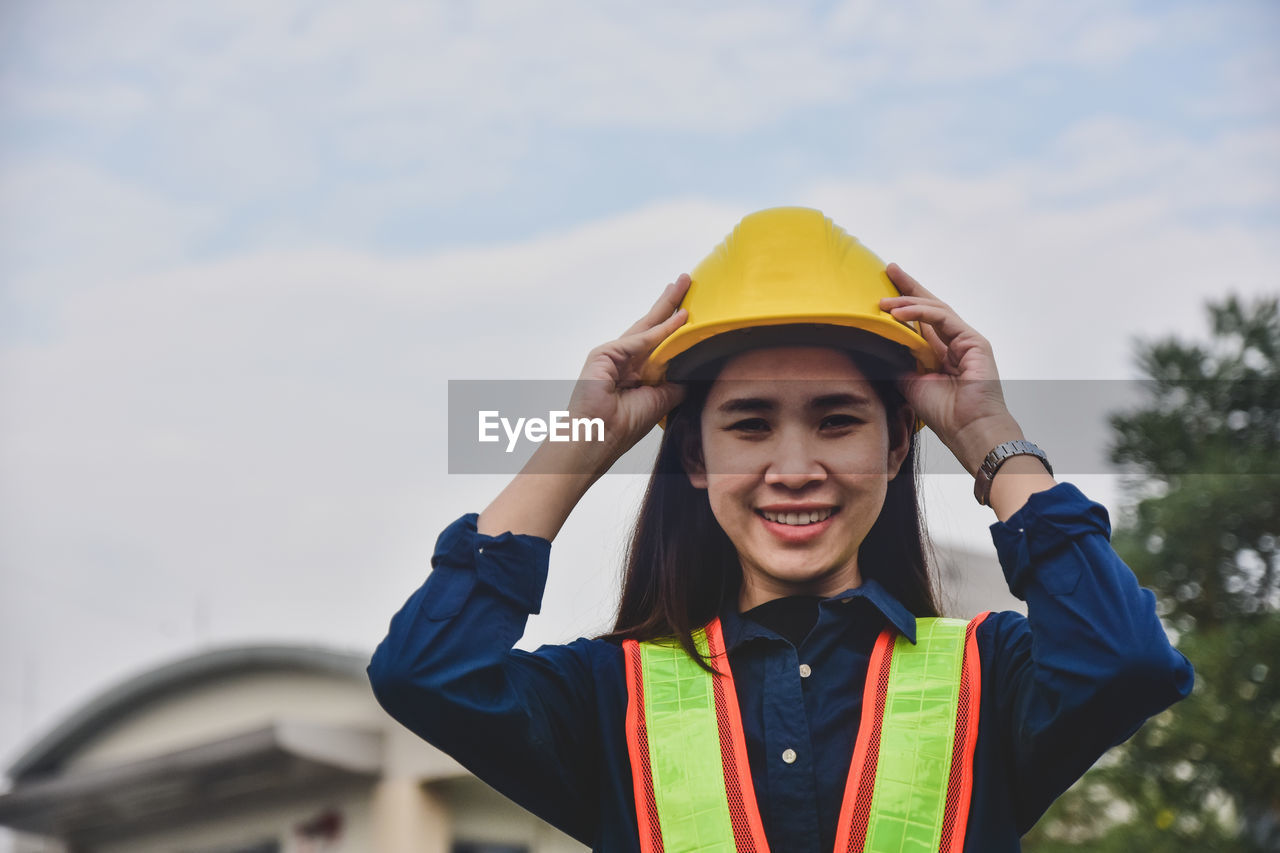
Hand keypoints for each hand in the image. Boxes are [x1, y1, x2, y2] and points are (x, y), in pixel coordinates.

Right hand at [560, 273, 691, 473]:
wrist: (597, 439)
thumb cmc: (623, 427)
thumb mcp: (660, 401)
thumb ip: (676, 383)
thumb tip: (695, 368)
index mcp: (634, 372)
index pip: (657, 342)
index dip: (673, 325)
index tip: (690, 310)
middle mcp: (623, 360)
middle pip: (650, 325)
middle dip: (669, 303)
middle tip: (686, 279)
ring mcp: (611, 355)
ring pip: (645, 327)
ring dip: (666, 306)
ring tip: (684, 285)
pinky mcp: (603, 354)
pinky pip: (638, 340)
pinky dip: (660, 332)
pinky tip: (680, 319)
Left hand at [879, 263, 1023, 474]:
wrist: (968, 431)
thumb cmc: (944, 415)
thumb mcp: (910, 383)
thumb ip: (898, 361)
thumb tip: (876, 345)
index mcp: (941, 353)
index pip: (920, 320)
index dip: (903, 303)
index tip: (882, 289)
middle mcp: (955, 342)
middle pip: (929, 306)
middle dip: (908, 287)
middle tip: (889, 269)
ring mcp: (966, 340)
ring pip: (935, 308)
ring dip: (907, 300)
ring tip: (883, 299)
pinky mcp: (974, 341)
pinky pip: (942, 318)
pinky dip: (919, 312)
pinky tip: (898, 314)